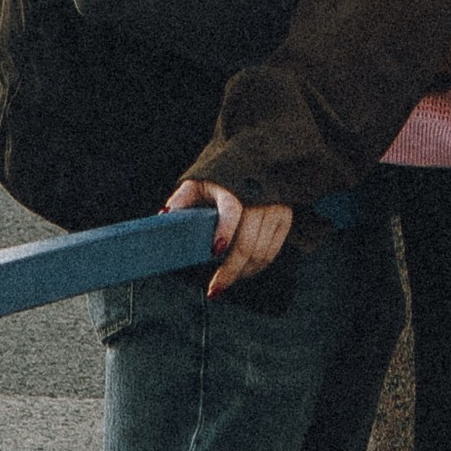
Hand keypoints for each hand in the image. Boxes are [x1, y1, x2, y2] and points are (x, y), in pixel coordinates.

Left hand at [165, 174, 293, 298]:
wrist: (256, 161)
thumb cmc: (221, 176)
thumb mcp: (199, 182)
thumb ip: (182, 199)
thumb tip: (164, 217)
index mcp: (233, 187)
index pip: (231, 211)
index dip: (225, 232)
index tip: (215, 251)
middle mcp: (258, 198)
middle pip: (247, 243)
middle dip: (230, 270)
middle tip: (215, 288)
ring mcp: (275, 209)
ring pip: (261, 253)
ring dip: (242, 273)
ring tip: (225, 282)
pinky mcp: (285, 218)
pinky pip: (272, 252)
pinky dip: (257, 267)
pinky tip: (243, 272)